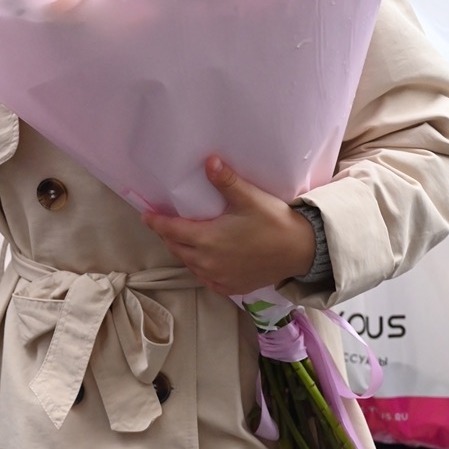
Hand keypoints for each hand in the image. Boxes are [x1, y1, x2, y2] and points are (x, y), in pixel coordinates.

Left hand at [142, 156, 315, 295]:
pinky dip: (199, 267)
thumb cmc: (275, 222)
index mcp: (207, 240)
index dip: (156, 223)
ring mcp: (219, 278)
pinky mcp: (231, 287)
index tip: (146, 215)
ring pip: (190, 264)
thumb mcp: (249, 198)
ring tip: (182, 238)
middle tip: (164, 223)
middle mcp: (208, 262)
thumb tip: (209, 161)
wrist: (302, 251)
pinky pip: (205, 278)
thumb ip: (226, 181)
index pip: (171, 231)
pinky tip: (203, 259)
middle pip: (177, 248)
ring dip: (183, 251)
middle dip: (168, 235)